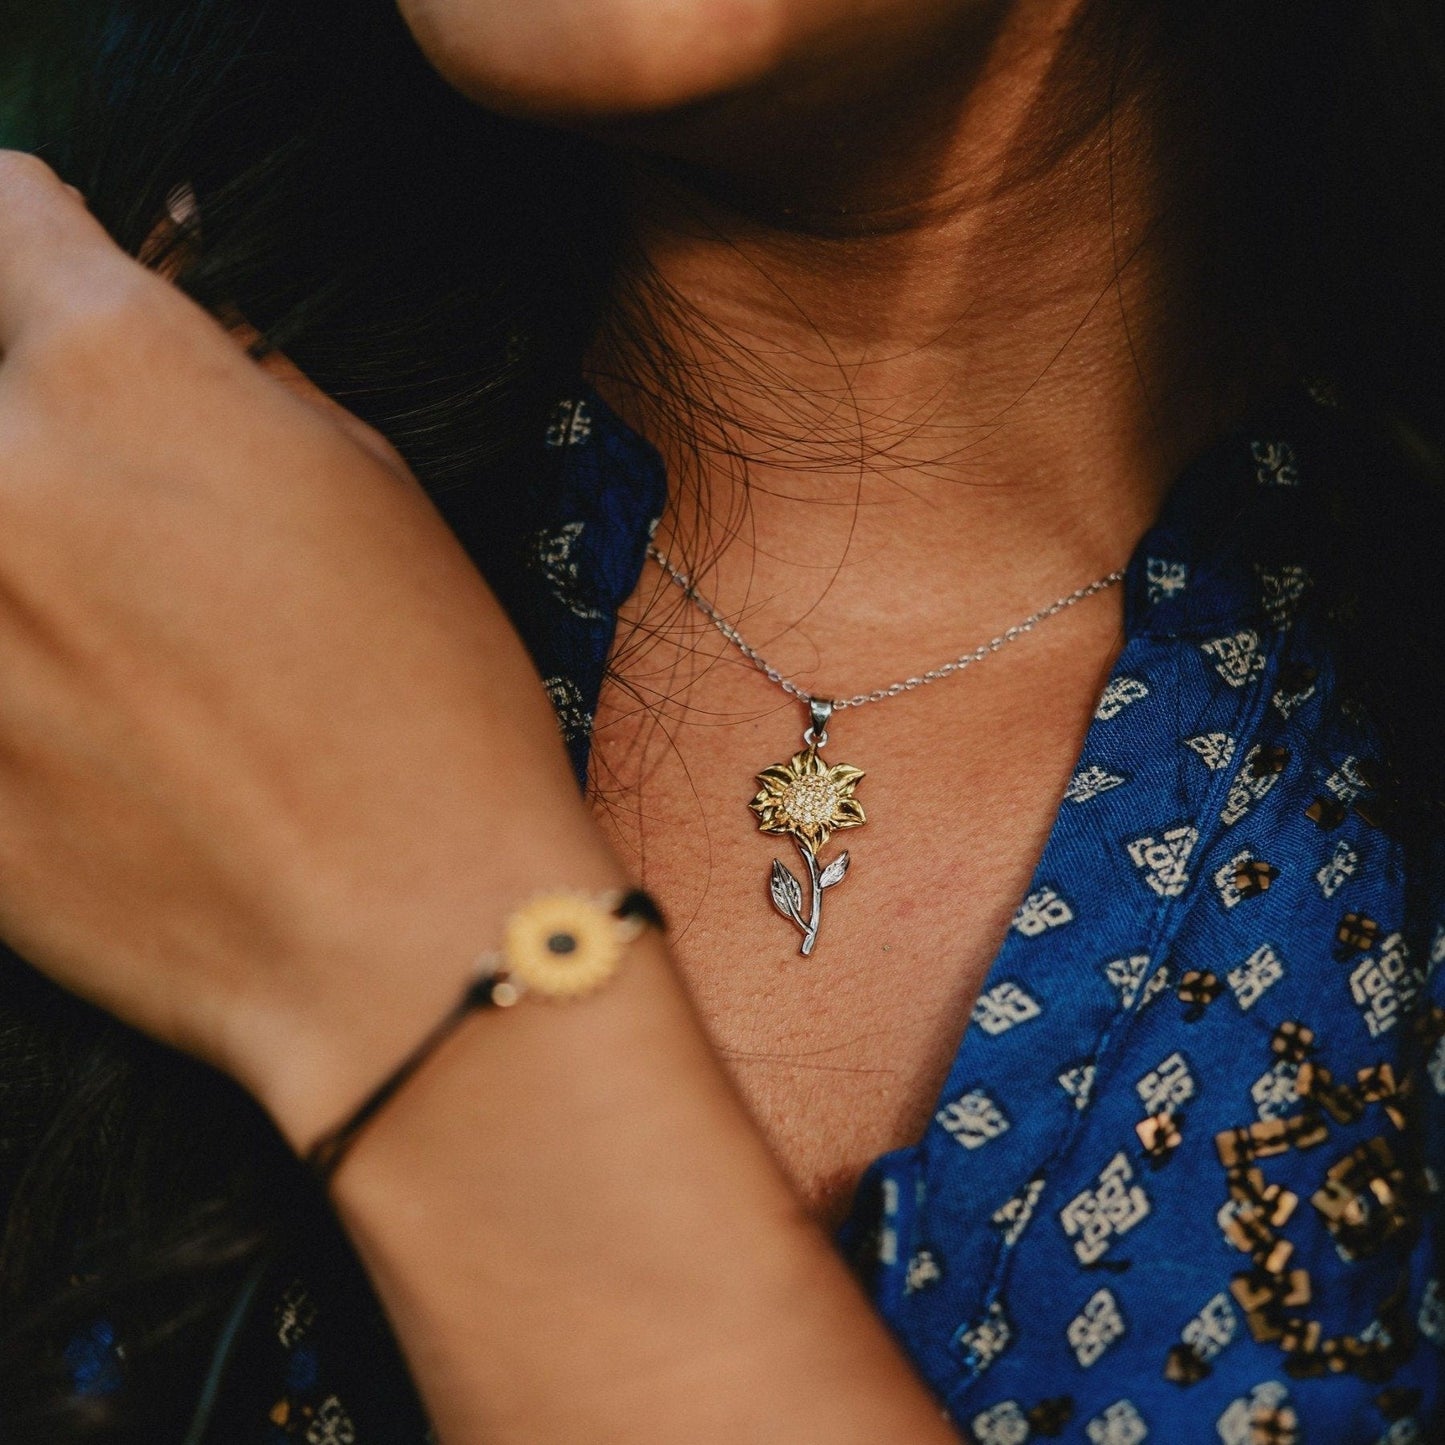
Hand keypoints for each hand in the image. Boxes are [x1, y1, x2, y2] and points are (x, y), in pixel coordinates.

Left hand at [0, 153, 621, 1144]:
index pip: (2, 211)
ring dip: (10, 545)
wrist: (401, 941)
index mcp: (122, 376)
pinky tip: (66, 706)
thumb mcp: (373, 498)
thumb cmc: (430, 717)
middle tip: (83, 488)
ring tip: (76, 608)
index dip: (37, 243)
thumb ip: (227, 391)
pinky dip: (6, 662)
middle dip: (14, 408)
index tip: (45, 282)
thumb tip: (154, 348)